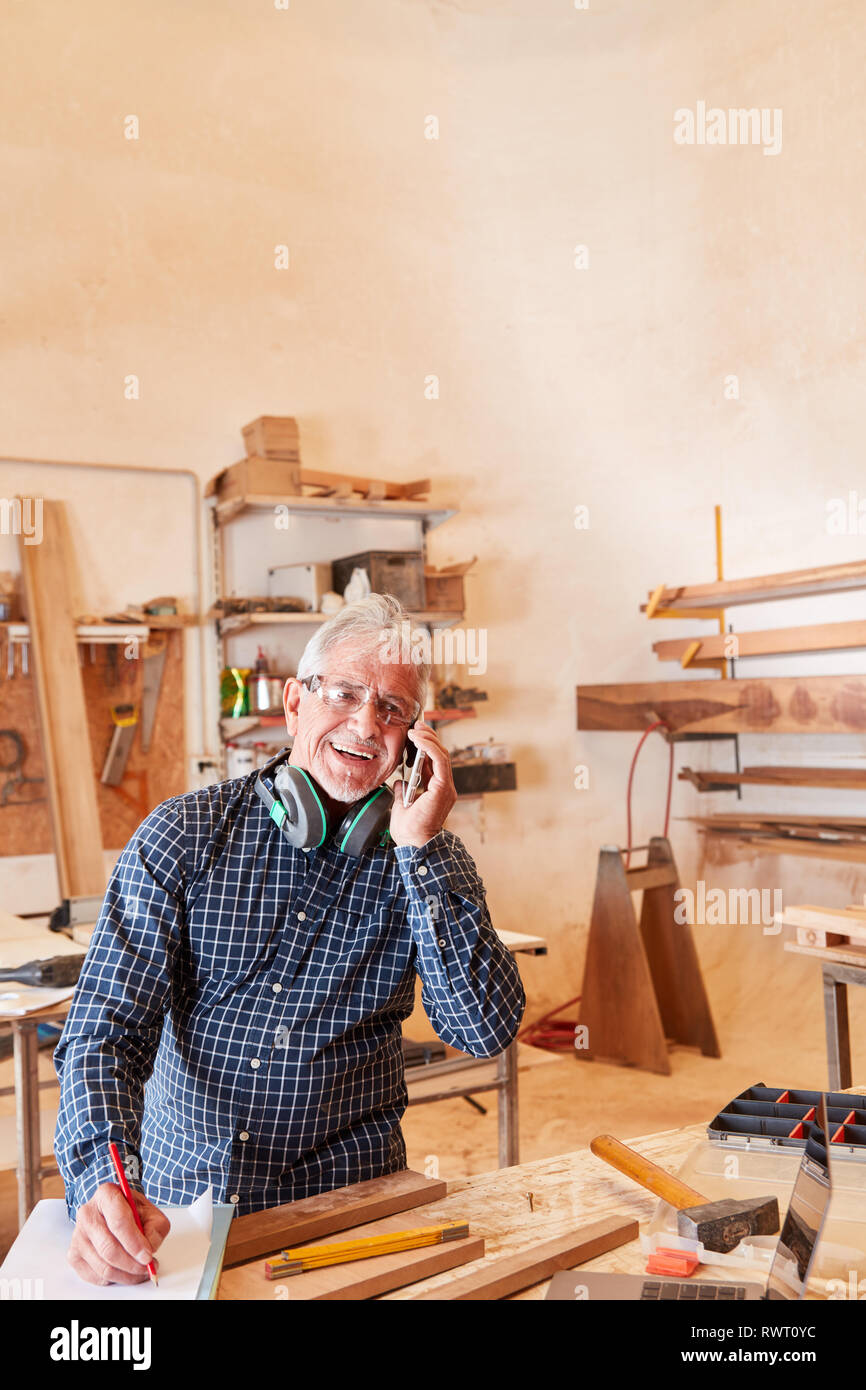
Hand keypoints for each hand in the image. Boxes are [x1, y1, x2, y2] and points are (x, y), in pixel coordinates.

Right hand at [67, 1183, 169, 1285]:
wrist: (112, 1212)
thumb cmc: (131, 1211)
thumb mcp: (150, 1211)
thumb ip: (155, 1228)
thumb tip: (149, 1249)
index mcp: (106, 1195)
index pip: (119, 1222)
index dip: (135, 1243)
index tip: (147, 1256)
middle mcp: (87, 1214)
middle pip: (108, 1248)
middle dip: (131, 1263)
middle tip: (147, 1267)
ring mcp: (78, 1235)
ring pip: (102, 1266)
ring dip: (126, 1274)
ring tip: (140, 1270)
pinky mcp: (73, 1255)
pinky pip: (95, 1276)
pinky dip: (114, 1279)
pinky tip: (124, 1271)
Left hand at [390, 721, 455, 847]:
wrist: (413, 843)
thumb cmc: (409, 830)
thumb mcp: (402, 804)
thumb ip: (404, 791)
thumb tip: (399, 781)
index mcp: (436, 790)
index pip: (433, 761)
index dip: (425, 745)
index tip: (414, 732)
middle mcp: (444, 786)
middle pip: (440, 754)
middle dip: (428, 737)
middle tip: (416, 724)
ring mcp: (445, 787)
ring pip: (442, 754)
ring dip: (428, 738)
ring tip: (416, 728)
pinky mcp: (443, 787)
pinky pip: (439, 761)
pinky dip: (429, 747)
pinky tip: (418, 738)